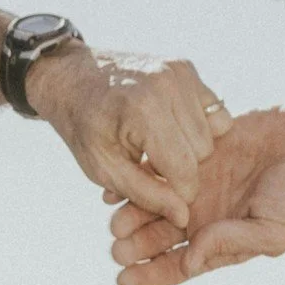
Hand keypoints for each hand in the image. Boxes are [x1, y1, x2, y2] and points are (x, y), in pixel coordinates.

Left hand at [28, 44, 230, 229]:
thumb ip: (145, 195)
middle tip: (150, 164)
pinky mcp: (185, 67)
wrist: (72, 79)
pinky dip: (194, 126)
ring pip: (212, 133)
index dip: (178, 194)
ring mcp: (178, 71)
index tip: (161, 197)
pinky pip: (212, 111)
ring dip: (189, 147)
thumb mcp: (105, 170)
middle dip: (182, 167)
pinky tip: (167, 127)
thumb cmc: (85, 129)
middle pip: (203, 152)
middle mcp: (166, 84)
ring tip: (155, 145)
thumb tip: (183, 217)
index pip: (185, 170)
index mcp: (143, 111)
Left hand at [108, 105, 284, 284]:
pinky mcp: (195, 152)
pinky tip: (118, 184)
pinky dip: (138, 175)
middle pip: (157, 237)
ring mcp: (196, 184)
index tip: (123, 282)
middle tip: (117, 248)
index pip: (177, 266)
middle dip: (133, 246)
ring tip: (116, 220)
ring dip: (131, 214)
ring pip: (152, 204)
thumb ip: (229, 245)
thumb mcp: (271, 232)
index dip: (148, 277)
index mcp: (220, 241)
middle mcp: (203, 215)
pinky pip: (158, 166)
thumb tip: (188, 261)